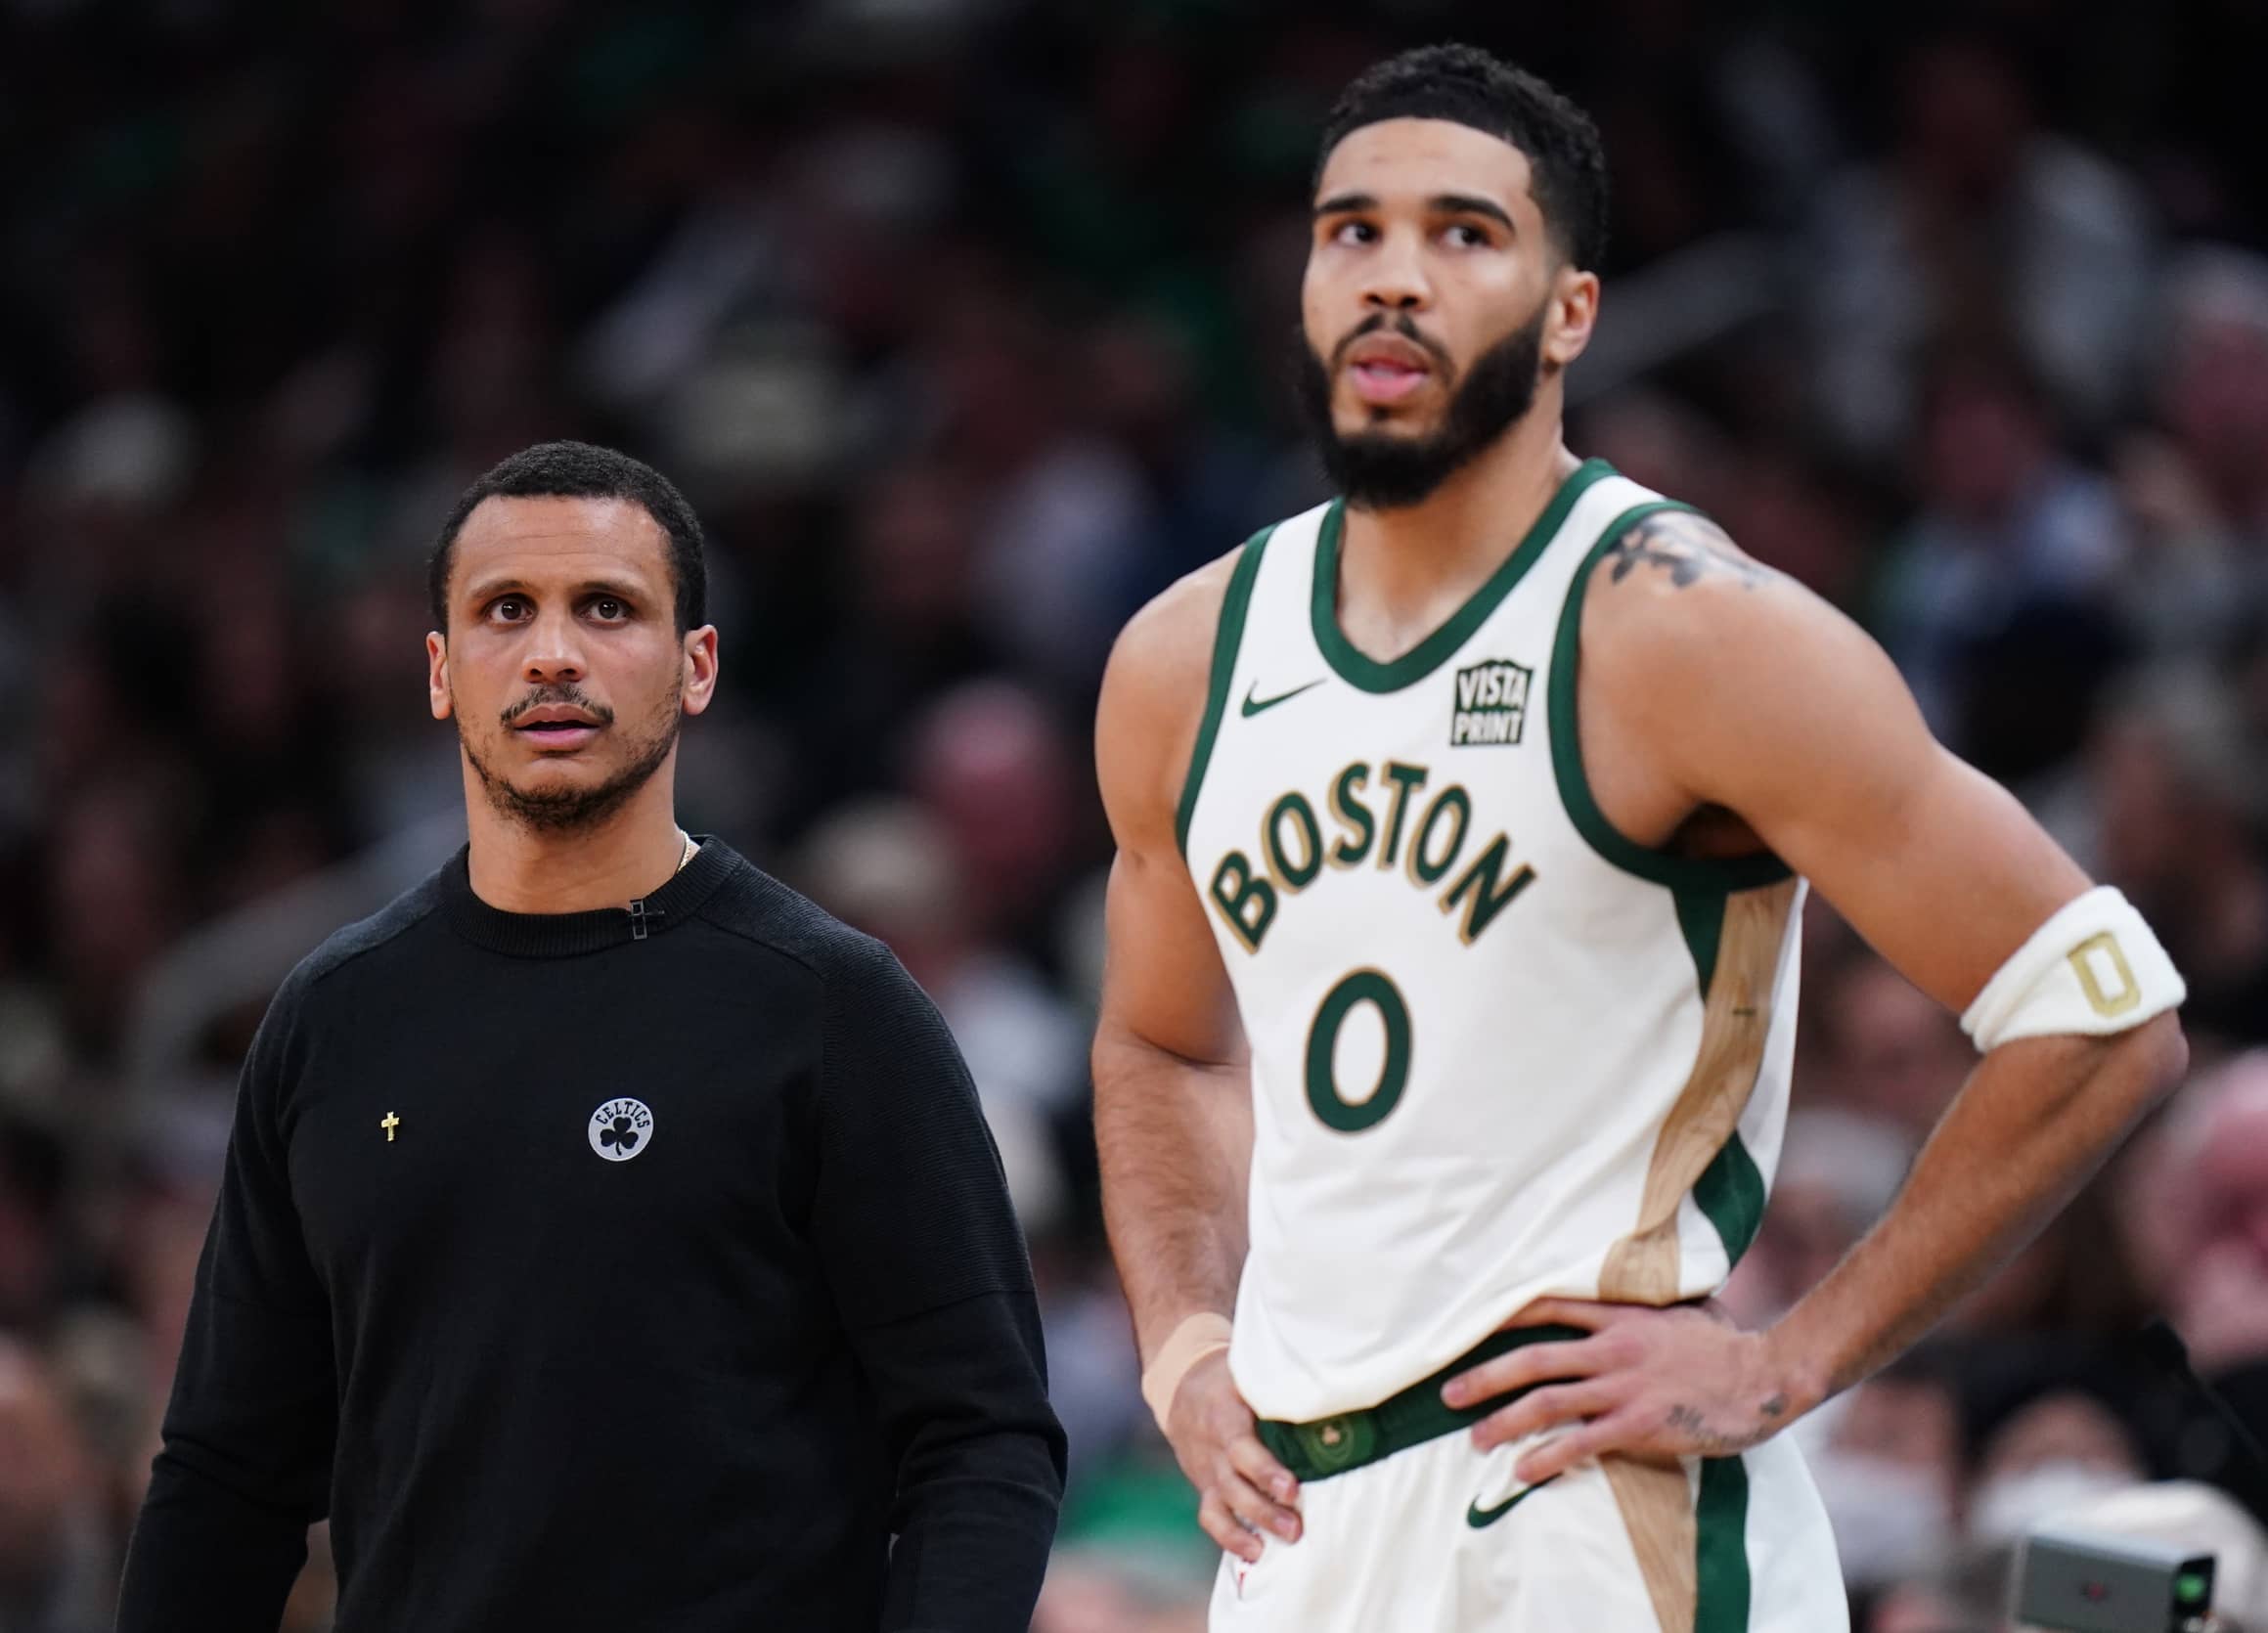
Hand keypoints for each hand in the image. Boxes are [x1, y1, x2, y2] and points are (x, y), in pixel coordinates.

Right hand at [1163, 1349, 1301, 1561]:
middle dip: (1265, 1510)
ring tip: (1285, 1543)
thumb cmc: (1230, 1379)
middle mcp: (1213, 1448)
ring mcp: (1207, 1471)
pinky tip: (1256, 1553)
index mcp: (1224, 1416)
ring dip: (1252, 1528)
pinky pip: (1211, 1517)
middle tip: (1297, 1528)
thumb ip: (1277, 1387)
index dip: (1264, 1471)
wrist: (1183, 1386)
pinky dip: (1230, 1538)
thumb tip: (1327, 1395)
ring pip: (1223, 1505)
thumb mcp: (1247, 1373)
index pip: (1240, 1447)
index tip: (1292, 1489)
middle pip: (1234, 1484)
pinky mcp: (1206, 1487)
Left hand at [1439, 1298, 1806, 1483]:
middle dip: (1485, 1376)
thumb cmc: (1724, 1345)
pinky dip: (1546, 1457)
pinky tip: (1522, 1471)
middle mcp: (1612, 1348)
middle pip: (1532, 1358)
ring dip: (1504, 1421)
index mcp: (1619, 1317)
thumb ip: (1646, 1308)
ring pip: (1547, 1402)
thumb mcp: (1679, 1311)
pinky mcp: (1638, 1424)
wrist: (1763, 1378)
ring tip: (1475, 1439)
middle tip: (1448, 1393)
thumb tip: (1637, 1293)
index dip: (1503, 1316)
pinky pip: (1580, 1443)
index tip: (1467, 1325)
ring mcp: (1622, 1387)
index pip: (1547, 1306)